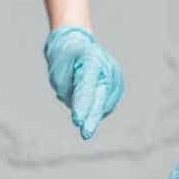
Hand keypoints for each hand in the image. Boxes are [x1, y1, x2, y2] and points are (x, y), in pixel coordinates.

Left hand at [44, 25, 123, 139]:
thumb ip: (70, 93)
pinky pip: (107, 104)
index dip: (82, 103)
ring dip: (92, 111)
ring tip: (79, 109)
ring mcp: (116, 76)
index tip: (77, 120)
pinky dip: (97, 109)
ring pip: (104, 102)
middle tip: (85, 134)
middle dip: (92, 116)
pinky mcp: (119, 86)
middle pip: (101, 95)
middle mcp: (107, 66)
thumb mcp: (59, 75)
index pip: (87, 84)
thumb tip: (83, 113)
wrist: (77, 45)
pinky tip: (89, 108)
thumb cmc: (65, 60)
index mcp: (91, 57)